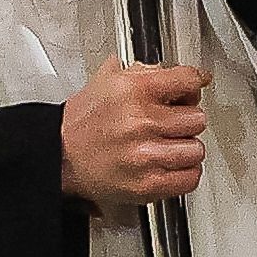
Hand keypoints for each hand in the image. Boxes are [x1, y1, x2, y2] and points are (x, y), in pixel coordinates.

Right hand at [58, 57, 210, 212]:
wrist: (59, 156)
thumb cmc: (81, 122)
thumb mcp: (106, 81)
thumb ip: (142, 72)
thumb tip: (170, 71)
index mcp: (133, 90)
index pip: (188, 80)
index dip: (192, 85)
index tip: (191, 90)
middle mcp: (141, 121)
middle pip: (197, 118)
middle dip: (185, 120)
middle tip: (170, 123)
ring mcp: (146, 154)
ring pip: (196, 149)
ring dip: (185, 149)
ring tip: (168, 146)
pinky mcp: (147, 184)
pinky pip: (189, 178)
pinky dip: (184, 173)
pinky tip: (170, 165)